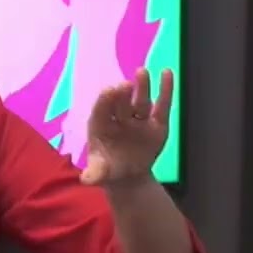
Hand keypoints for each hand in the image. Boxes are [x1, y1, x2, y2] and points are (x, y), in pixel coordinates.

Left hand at [80, 68, 172, 185]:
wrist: (127, 177)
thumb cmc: (108, 169)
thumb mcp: (100, 173)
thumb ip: (94, 174)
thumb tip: (86, 180)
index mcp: (101, 125)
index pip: (102, 110)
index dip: (105, 101)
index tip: (110, 91)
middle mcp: (119, 118)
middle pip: (121, 103)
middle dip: (122, 94)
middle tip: (125, 85)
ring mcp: (138, 120)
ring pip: (140, 101)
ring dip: (142, 87)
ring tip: (142, 72)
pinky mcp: (157, 124)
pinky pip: (162, 105)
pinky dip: (165, 90)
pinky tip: (167, 73)